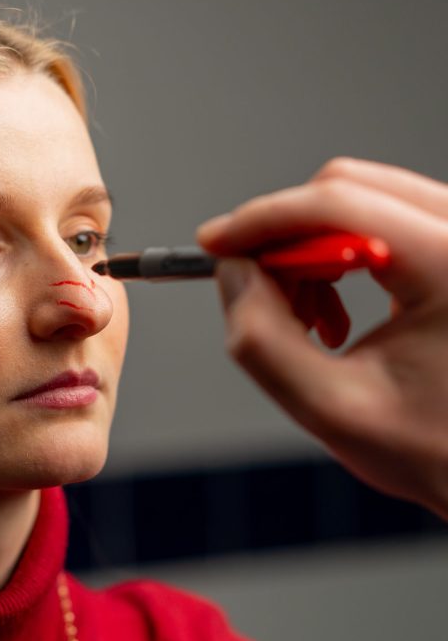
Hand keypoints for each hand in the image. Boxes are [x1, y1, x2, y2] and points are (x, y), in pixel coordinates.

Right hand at [197, 157, 447, 519]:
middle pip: (347, 190)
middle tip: (253, 290)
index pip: (338, 204)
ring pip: (357, 203)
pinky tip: (332, 317)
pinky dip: (333, 262)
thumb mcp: (331, 408)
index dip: (261, 219)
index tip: (215, 244)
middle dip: (282, 239)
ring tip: (305, 323)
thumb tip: (232, 275)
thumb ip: (263, 340)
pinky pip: (376, 224)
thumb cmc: (437, 450)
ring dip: (307, 255)